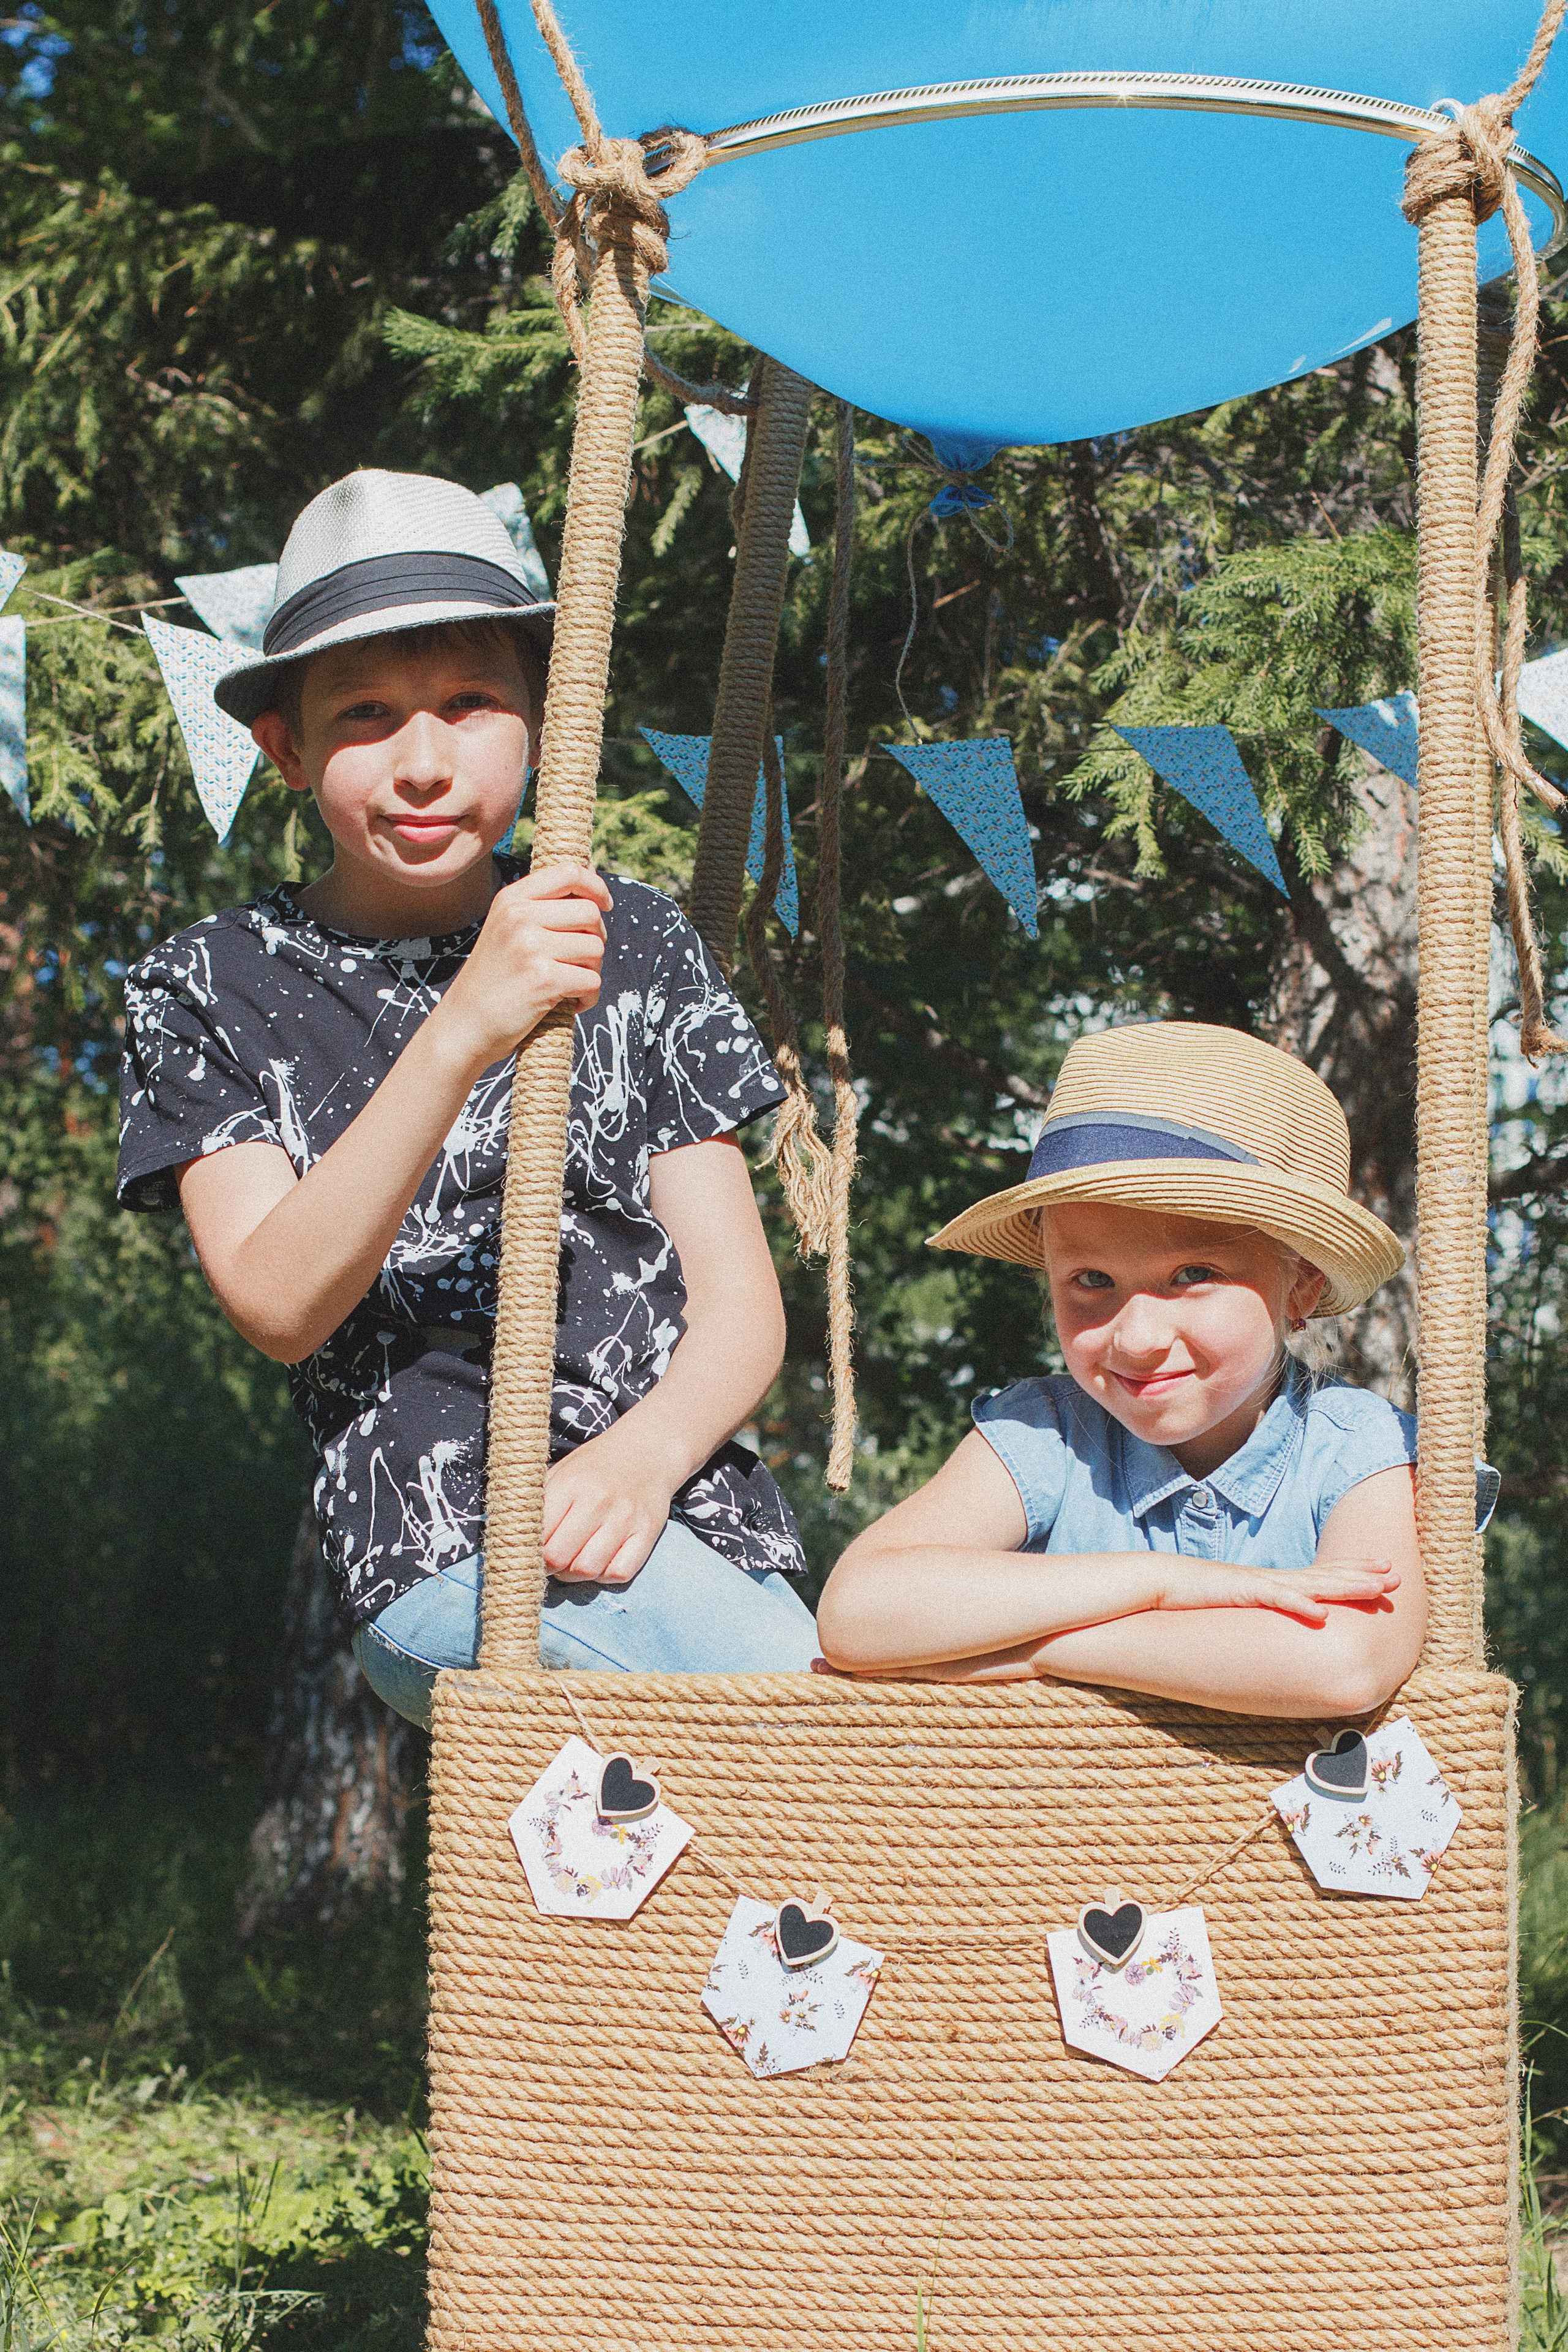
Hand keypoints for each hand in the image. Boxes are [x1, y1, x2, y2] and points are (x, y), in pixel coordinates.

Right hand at [434, 864, 609, 1071]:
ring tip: (571, 984)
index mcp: (511, 899)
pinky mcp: (543, 979)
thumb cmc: (494, 980)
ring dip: (592, 970)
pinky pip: (592, 981)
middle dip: (596, 939)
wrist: (465, 1024)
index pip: (569, 872)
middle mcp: (519, 917)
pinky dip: (588, 997)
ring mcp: (530, 947)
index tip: (603, 905)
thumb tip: (594, 894)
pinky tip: (571, 1003)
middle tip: (580, 960)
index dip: (595, 887)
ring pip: (595, 948)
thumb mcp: (506, 930)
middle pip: (590, 913)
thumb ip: (541, 909)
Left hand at [542, 1419, 682, 1585]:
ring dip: (574, 1573)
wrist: (649, 1449)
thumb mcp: (562, 1472)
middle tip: (549, 1561)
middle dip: (547, 1567)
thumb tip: (508, 1537)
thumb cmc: (596, 1465)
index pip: (536, 1535)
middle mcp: (598, 1501)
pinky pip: (619, 1573)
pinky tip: (601, 1560)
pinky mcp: (648, 1531)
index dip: (526, 1552)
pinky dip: (605, 1575)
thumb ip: (537, 1502)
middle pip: (558, 1557)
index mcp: (570, 1484)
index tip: (526, 1553)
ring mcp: (626, 1518)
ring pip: (587, 1570)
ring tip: (573, 1560)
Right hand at [1152, 1557, 1399, 1627]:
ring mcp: (1258, 1584)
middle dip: (1362, 1574)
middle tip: (1397, 1574)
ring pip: (1312, 1584)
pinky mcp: (1241, 1592)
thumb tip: (1275, 1629)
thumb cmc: (1190, 1598)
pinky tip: (1323, 1614)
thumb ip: (1255, 1613)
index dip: (1350, 1574)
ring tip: (1378, 1586)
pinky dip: (1301, 1606)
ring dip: (1346, 1585)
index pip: (1318, 1577)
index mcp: (1270, 1584)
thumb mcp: (1232, 1606)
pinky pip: (1276, 1600)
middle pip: (1324, 1576)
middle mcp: (1270, 1580)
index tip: (1381, 1571)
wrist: (1155, 1582)